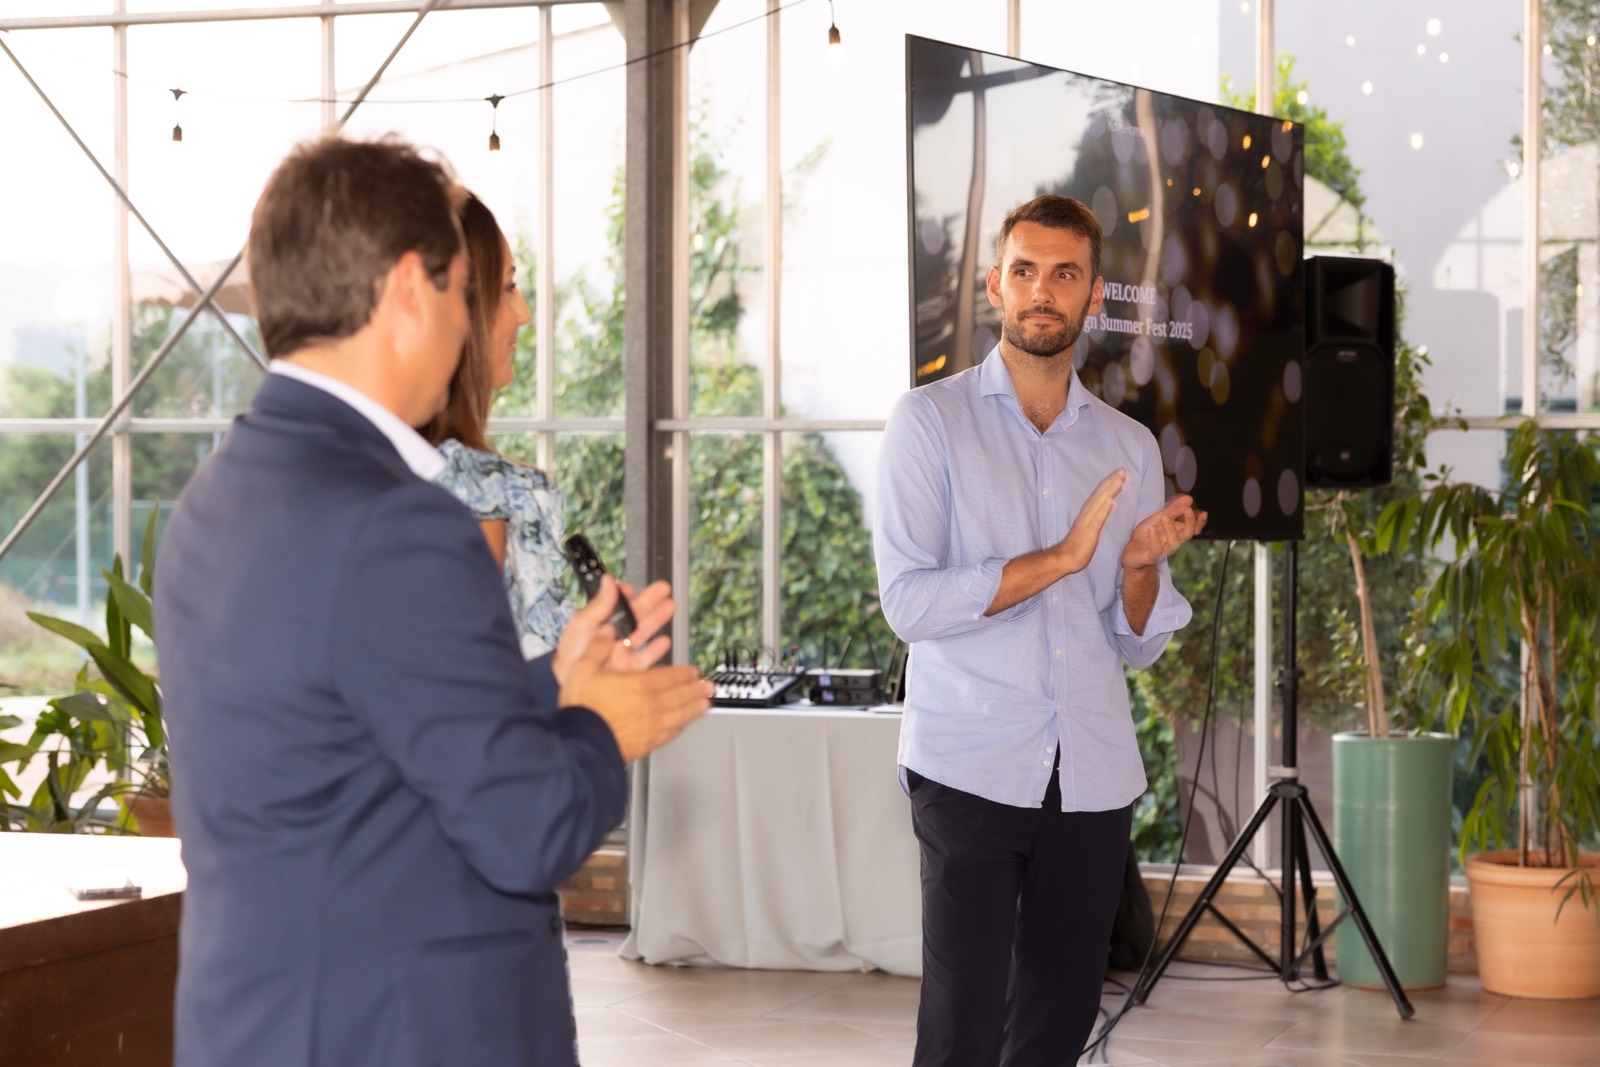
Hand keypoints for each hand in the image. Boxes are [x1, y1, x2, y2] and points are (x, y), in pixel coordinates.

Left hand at [552, 575, 672, 683]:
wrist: (575, 694)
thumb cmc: (571, 661)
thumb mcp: (582, 628)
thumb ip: (598, 606)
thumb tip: (609, 581)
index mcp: (599, 626)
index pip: (614, 606)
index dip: (625, 595)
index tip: (633, 588)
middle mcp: (612, 639)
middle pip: (635, 616)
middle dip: (650, 601)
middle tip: (664, 589)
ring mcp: (622, 656)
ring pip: (643, 633)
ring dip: (657, 620)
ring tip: (670, 607)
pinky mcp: (630, 672)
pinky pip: (647, 658)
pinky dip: (657, 649)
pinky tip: (665, 641)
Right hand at [558, 628, 711, 763]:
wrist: (582, 744)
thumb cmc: (583, 710)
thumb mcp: (583, 669)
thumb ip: (597, 648)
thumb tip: (606, 631)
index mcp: (640, 684)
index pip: (670, 676)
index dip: (684, 673)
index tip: (693, 671)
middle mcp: (651, 705)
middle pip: (681, 695)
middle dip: (697, 689)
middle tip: (709, 686)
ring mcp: (652, 726)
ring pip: (681, 715)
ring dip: (696, 708)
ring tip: (706, 705)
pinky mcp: (648, 743)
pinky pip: (671, 733)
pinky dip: (681, 727)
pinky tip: (683, 726)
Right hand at [1053, 468, 1126, 573]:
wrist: (1066, 557)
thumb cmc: (1079, 544)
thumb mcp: (1091, 527)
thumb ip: (1098, 515)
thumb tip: (1108, 503)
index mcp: (1088, 511)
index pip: (1100, 494)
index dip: (1110, 483)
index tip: (1120, 473)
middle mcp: (1087, 512)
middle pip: (1100, 493)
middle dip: (1112, 481)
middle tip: (1123, 470)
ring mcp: (1087, 521)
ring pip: (1099, 502)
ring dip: (1109, 490)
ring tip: (1119, 479)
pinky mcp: (1089, 531)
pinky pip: (1097, 518)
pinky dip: (1103, 508)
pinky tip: (1110, 500)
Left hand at [1121, 494, 1207, 570]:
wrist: (1131, 552)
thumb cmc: (1146, 535)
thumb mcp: (1157, 518)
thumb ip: (1173, 509)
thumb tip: (1190, 498)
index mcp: (1176, 532)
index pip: (1193, 529)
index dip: (1199, 523)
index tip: (1203, 513)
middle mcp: (1172, 541)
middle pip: (1187, 535)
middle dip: (1190, 524)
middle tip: (1188, 510)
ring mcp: (1162, 549)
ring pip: (1174, 543)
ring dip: (1171, 528)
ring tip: (1165, 516)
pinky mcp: (1151, 556)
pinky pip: (1156, 550)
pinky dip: (1155, 539)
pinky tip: (1152, 529)